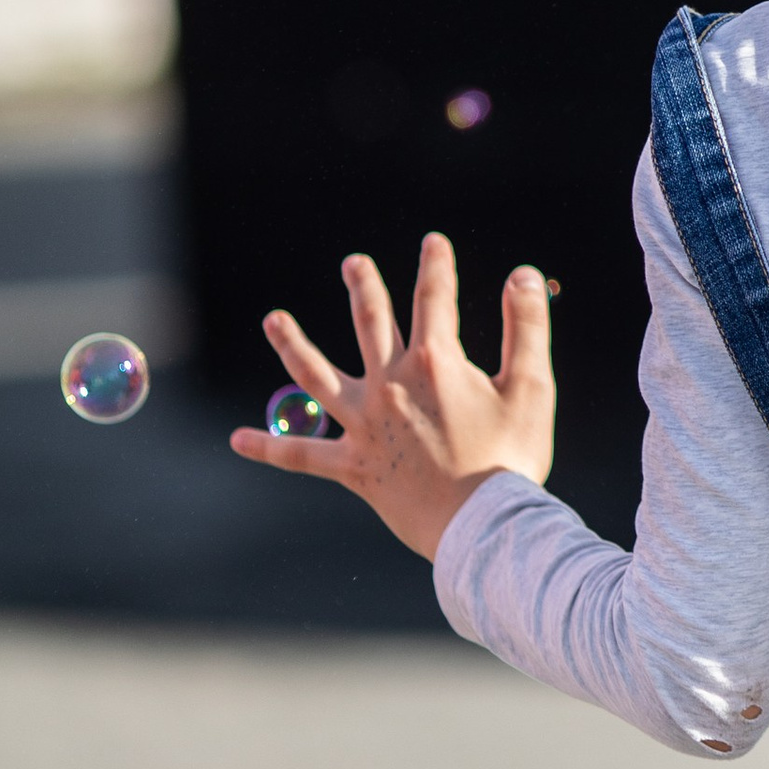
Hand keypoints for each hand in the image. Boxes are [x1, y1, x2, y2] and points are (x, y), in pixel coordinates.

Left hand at [229, 233, 555, 559]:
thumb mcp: (531, 387)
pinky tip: (237, 439)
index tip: (433, 243)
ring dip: (293, 345)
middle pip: (371, 323)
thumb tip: (525, 274)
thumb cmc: (511, 458)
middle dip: (364, 288)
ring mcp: (365, 425)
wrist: (480, 525)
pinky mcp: (352, 466)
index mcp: (434, 362)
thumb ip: (526, 326)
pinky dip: (269, 448)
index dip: (435, 266)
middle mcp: (390, 385)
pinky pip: (301, 455)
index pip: (433, 299)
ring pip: (317, 376)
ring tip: (273, 320)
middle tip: (353, 263)